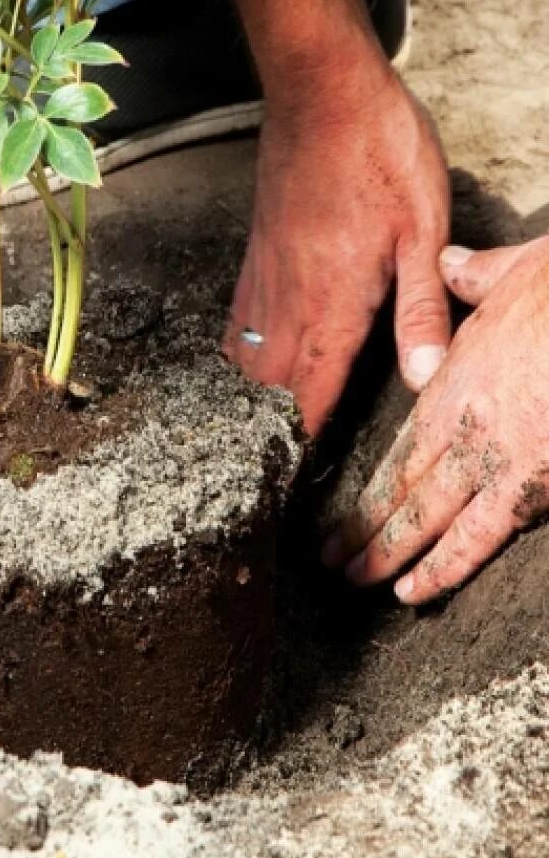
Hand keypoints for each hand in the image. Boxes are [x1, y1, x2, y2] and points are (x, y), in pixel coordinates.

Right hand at [224, 69, 451, 434]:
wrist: (318, 96)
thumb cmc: (378, 154)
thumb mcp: (422, 230)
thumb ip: (421, 309)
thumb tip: (423, 378)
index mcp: (331, 305)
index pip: (308, 395)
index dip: (302, 441)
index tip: (294, 480)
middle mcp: (286, 302)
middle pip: (267, 389)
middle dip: (270, 430)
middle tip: (271, 463)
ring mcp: (262, 280)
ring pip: (244, 361)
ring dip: (250, 399)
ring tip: (254, 429)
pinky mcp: (253, 258)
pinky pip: (235, 325)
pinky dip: (237, 358)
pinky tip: (245, 362)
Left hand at [324, 236, 548, 603]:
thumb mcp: (517, 271)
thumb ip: (474, 279)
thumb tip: (452, 264)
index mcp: (453, 382)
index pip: (399, 449)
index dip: (369, 487)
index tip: (343, 512)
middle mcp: (462, 425)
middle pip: (400, 489)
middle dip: (363, 529)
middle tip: (330, 563)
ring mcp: (496, 458)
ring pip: (426, 517)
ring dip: (387, 555)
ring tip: (355, 582)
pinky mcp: (536, 484)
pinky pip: (482, 537)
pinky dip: (445, 567)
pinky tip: (415, 592)